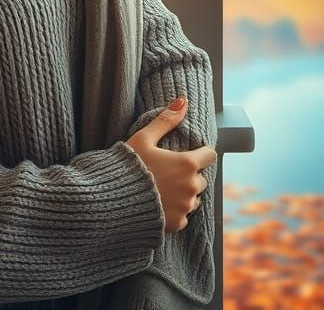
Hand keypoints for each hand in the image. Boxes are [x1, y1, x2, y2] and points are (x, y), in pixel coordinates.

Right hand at [124, 95, 216, 233]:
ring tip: (162, 189)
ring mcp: (185, 207)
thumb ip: (166, 120)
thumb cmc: (129, 166)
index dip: (200, 153)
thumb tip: (183, 100)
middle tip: (168, 172)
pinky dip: (176, 211)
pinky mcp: (177, 223)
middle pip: (200, 178)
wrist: (113, 201)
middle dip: (189, 175)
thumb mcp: (144, 138)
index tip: (187, 154)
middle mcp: (191, 187)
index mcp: (187, 164)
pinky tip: (159, 204)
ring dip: (183, 194)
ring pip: (193, 198)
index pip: (210, 155)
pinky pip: (184, 216)